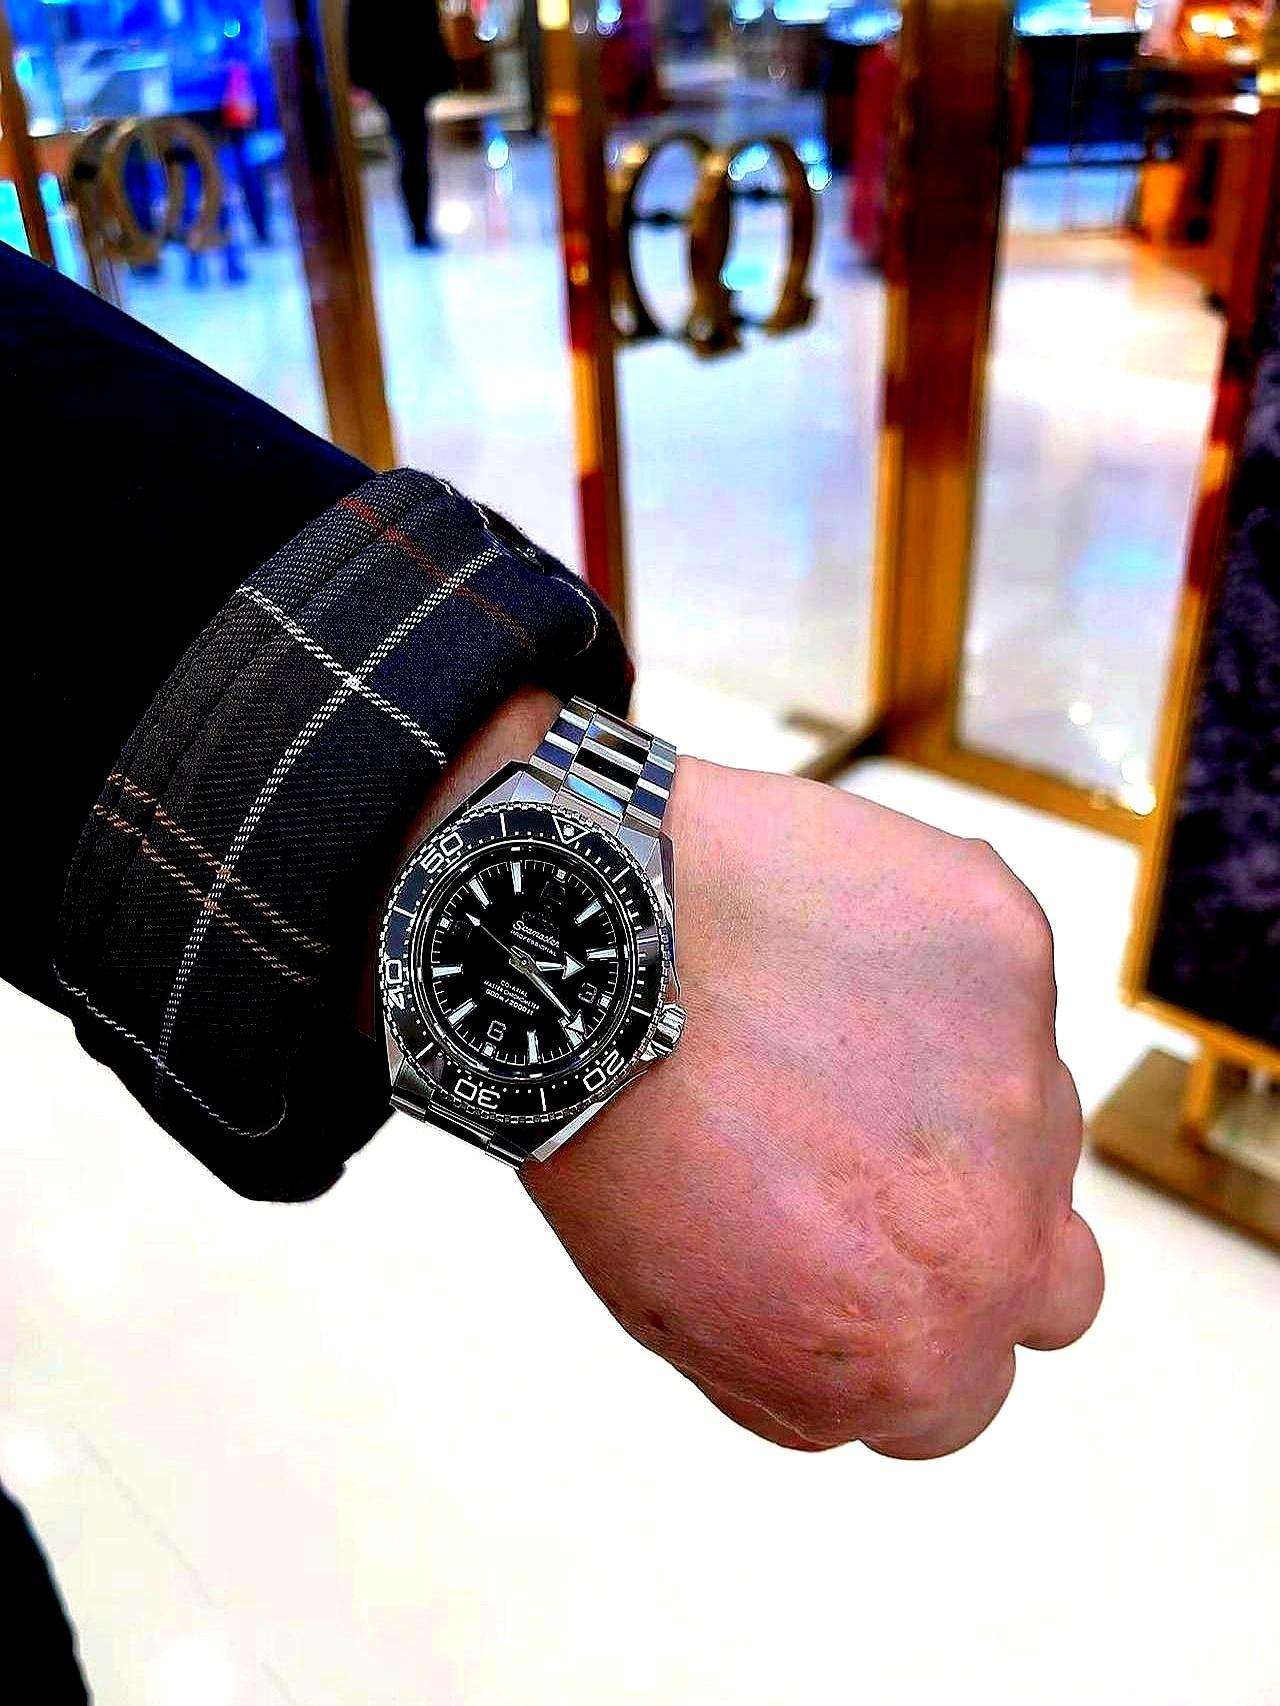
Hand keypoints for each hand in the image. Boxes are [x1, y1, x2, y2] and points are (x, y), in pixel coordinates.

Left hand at [385, 691, 1103, 1456]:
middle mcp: (998, 1232)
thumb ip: (812, 1375)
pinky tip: (836, 958)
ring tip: (826, 1037)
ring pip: (1033, 1122)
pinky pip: (1002, 991)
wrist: (587, 943)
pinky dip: (939, 981)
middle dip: (979, 1241)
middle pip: (1053, 1276)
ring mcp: (1018, 1080)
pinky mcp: (1013, 950)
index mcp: (917, 1347)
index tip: (857, 1270)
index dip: (906, 1330)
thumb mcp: (680, 1318)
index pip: (970, 1390)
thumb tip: (887, 1369)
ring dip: (958, 1100)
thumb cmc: (609, 1122)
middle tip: (875, 1168)